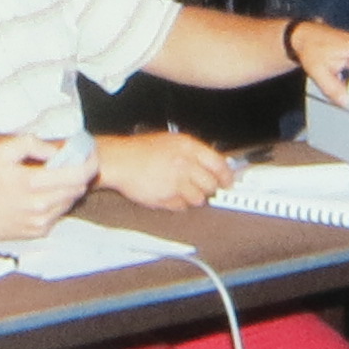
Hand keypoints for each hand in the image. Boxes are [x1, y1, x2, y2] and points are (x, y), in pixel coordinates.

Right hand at [0, 131, 91, 237]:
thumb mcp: (4, 151)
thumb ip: (33, 145)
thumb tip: (56, 153)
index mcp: (34, 183)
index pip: (79, 174)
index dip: (90, 162)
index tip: (90, 154)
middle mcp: (41, 205)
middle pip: (78, 188)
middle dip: (78, 173)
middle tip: (69, 163)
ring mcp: (41, 221)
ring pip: (70, 201)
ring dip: (67, 189)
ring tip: (50, 180)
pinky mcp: (39, 231)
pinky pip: (59, 214)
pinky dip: (56, 203)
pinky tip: (40, 196)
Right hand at [95, 129, 236, 209]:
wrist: (119, 161)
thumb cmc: (140, 151)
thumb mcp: (171, 142)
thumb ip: (193, 153)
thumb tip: (213, 164)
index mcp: (188, 147)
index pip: (219, 164)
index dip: (226, 175)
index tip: (228, 181)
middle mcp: (185, 164)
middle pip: (211, 184)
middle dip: (208, 188)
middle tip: (201, 187)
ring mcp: (176, 182)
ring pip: (198, 198)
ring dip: (192, 197)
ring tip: (179, 189)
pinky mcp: (167, 197)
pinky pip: (181, 206)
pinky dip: (177, 203)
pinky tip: (167, 193)